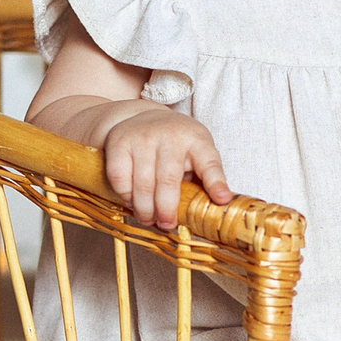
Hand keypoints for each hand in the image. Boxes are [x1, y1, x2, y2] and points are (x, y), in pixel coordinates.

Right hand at [98, 104, 231, 228]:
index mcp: (197, 141)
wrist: (141, 116)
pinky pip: (119, 178)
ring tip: (148, 219)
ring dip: (145, 209)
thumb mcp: (196, 152)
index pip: (209, 163)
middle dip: (167, 210)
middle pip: (169, 182)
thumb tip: (216, 210)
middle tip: (166, 225)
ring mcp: (143, 138)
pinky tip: (132, 201)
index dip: (216, 183)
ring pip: (143, 184)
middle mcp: (171, 136)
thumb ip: (205, 178)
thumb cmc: (175, 143)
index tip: (221, 200)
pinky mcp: (119, 142)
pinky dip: (125, 195)